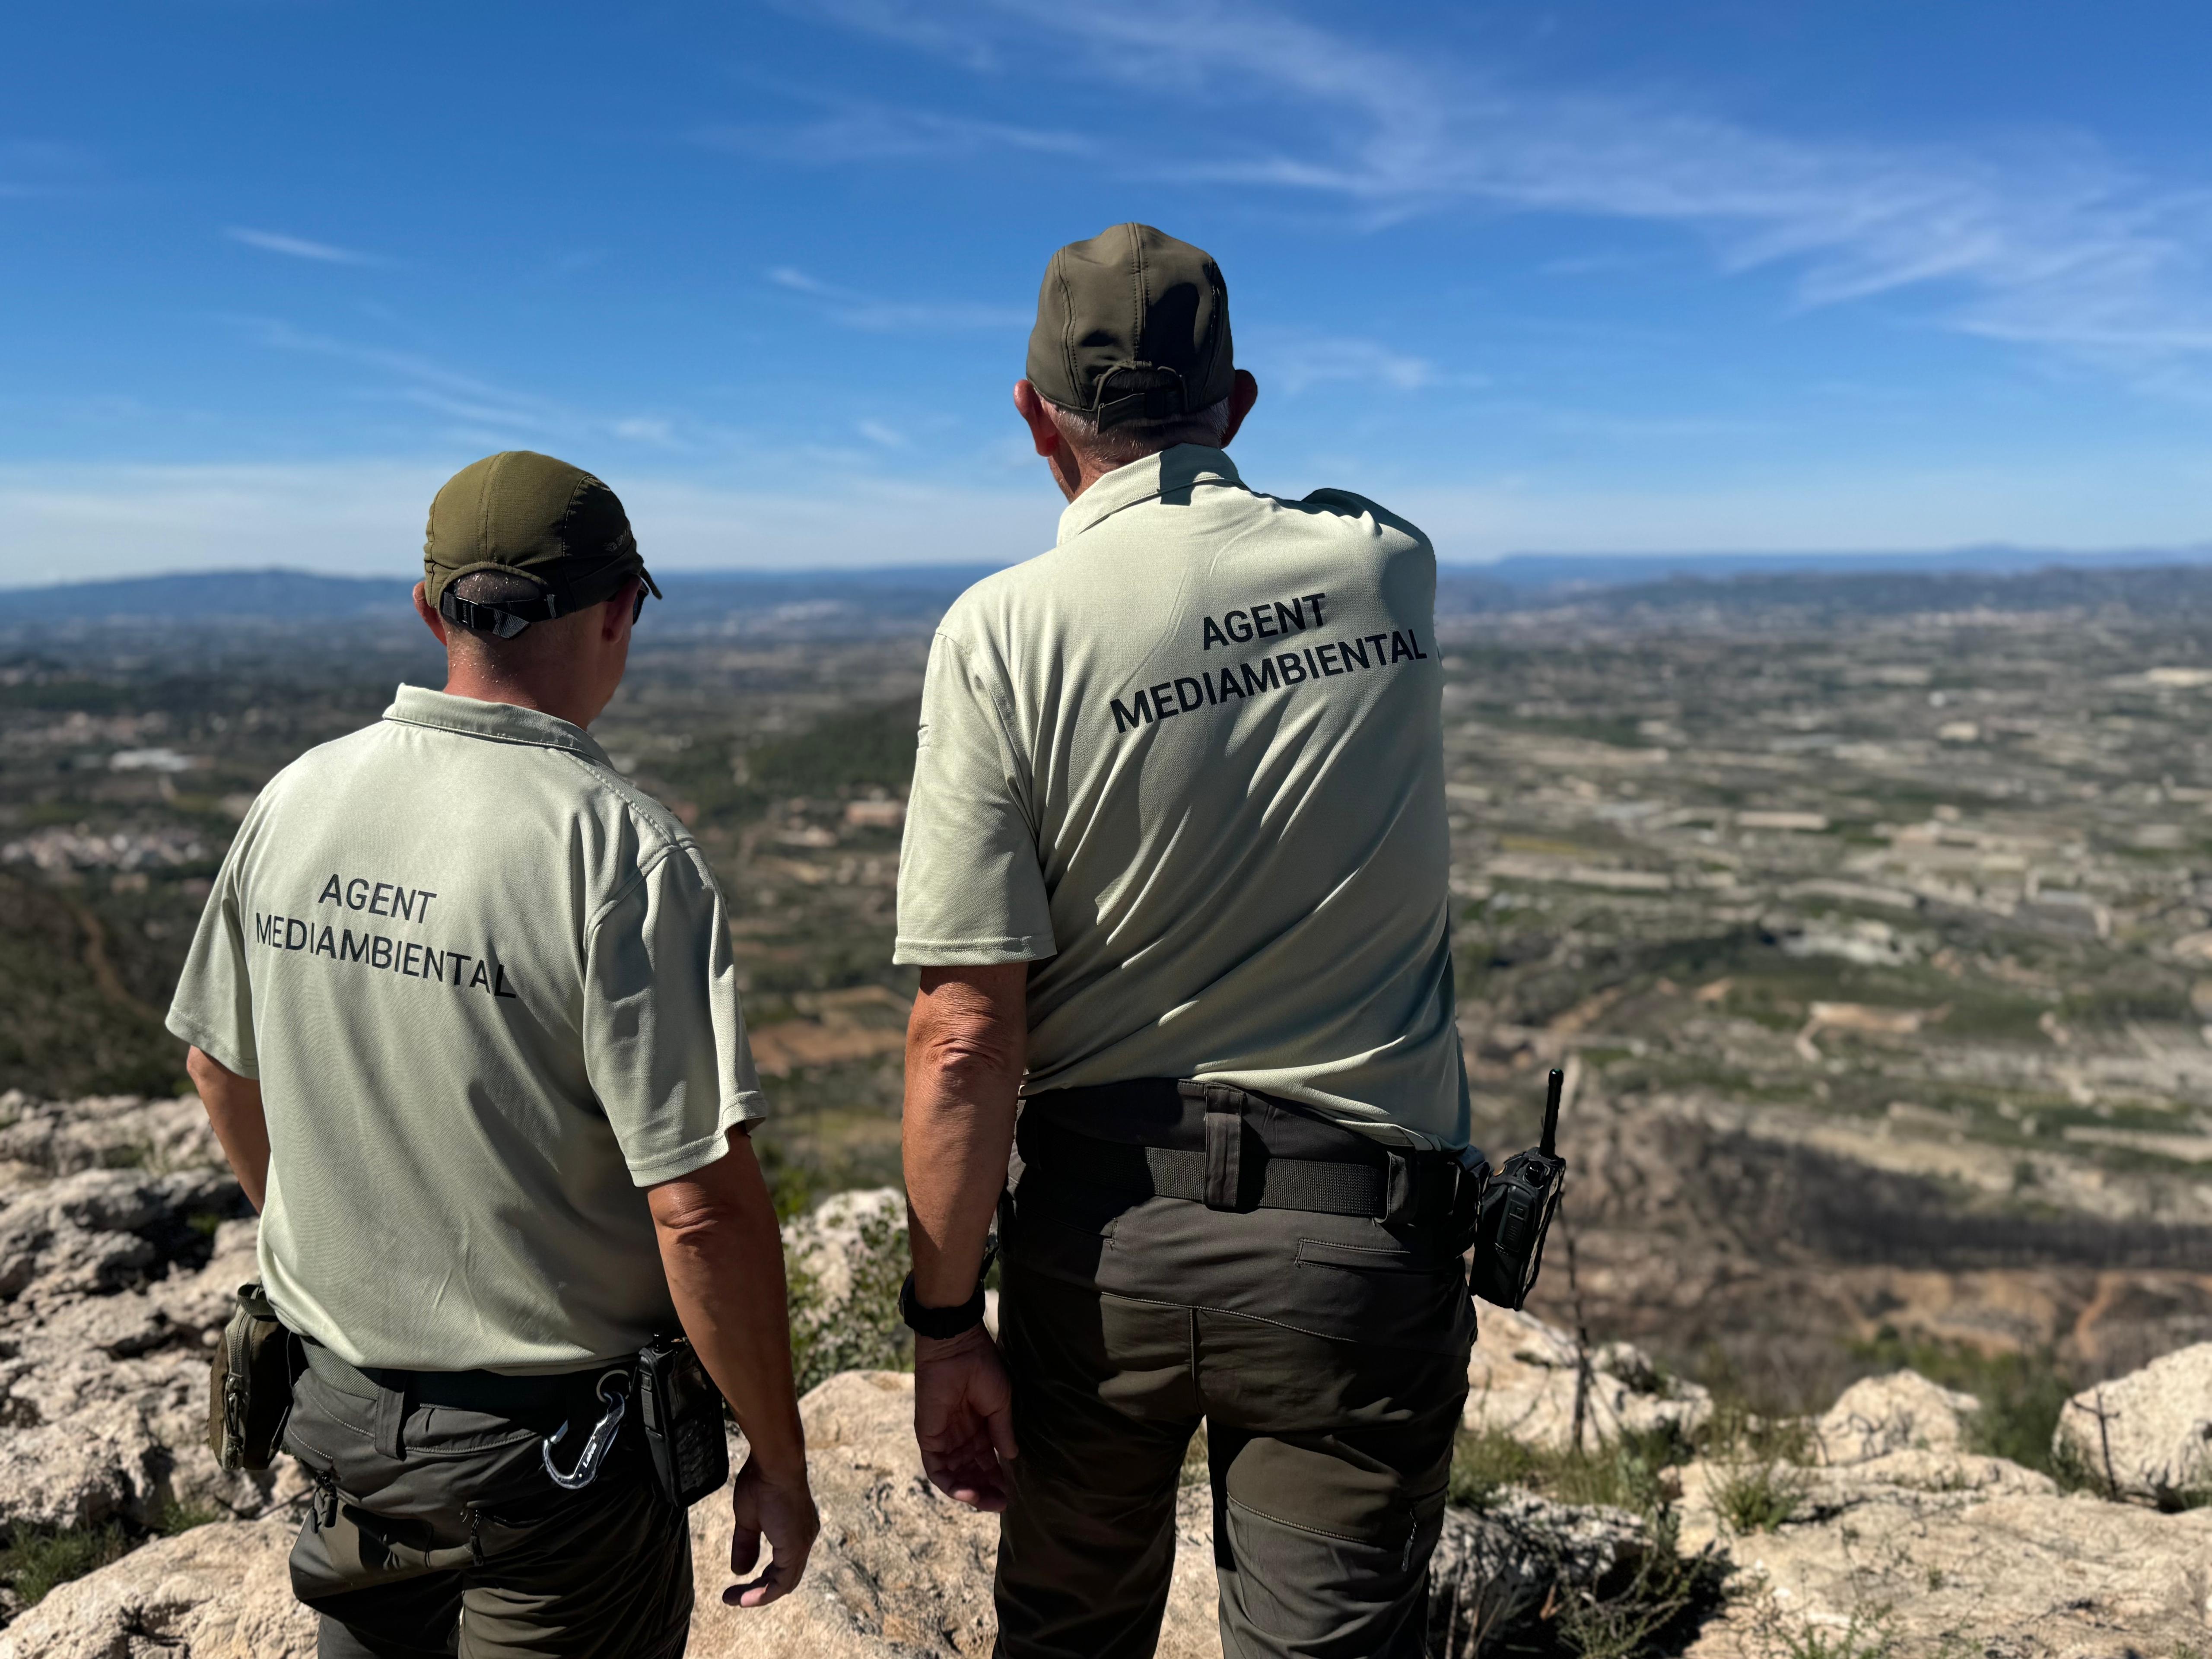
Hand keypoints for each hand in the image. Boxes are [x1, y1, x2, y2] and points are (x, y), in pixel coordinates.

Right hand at [725, 1455, 818, 1607]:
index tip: (740, 1585)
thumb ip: (746, 1544)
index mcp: (795, 1530)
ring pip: (784, 1583)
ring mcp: (802, 1543)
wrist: (775, 1463)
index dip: (762, 1579)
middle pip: (783, 1577)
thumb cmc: (761, 1481)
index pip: (782, 1565)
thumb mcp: (749, 1519)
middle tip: (734, 1597)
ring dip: (758, 1595)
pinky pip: (782, 1582)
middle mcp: (803, 1538)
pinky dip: (764, 1593)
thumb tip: (740, 1570)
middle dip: (758, 1590)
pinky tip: (745, 1599)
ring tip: (735, 1600)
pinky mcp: (796, 1547)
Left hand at [914, 1324, 1017, 1511]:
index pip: (987, 1463)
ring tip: (985, 1501)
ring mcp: (944, 1439)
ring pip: (954, 1477)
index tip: (1011, 1493)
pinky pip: (936, 1469)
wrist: (956, 1348)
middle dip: (986, 1492)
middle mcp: (961, 1438)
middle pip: (971, 1474)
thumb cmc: (982, 1368)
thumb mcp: (1000, 1403)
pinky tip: (967, 1493)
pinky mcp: (928, 1437)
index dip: (999, 1480)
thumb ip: (1002, 1432)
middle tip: (1001, 1504)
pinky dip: (949, 1485)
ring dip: (969, 1493)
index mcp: (980, 1428)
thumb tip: (1012, 1458)